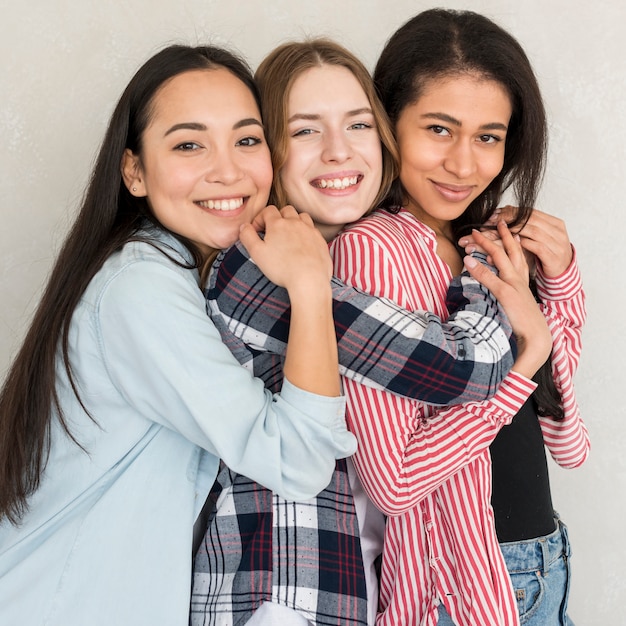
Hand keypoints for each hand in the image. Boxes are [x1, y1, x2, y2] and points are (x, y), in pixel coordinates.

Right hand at [240, 205, 332, 293]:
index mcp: (279, 224)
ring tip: (289, 236)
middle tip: (273, 233)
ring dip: (294, 222)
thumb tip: (244, 226)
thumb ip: (247, 236)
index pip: (268, 210)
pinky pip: (313, 230)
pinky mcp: (320, 241)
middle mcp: (296, 223)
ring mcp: (310, 231)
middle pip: (286, 210)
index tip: (257, 231)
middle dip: (278, 218)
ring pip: (302, 217)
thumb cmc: (282, 268)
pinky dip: (306, 233)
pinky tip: (302, 246)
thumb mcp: (257, 253)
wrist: (309, 279)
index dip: (260, 219)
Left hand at [459, 206, 572, 277]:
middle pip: (528, 219)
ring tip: (494, 232)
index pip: (529, 212)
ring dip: (510, 231)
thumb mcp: (538, 239)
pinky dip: (521, 244)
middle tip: (489, 223)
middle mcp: (556, 230)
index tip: (492, 216)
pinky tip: (508, 245)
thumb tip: (500, 218)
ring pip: (530, 231)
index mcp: (553, 222)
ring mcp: (556, 242)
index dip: (509, 213)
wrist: (564, 272)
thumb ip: (525, 228)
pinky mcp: (553, 256)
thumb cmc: (548, 254)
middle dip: (506, 220)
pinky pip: (536, 247)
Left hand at [463, 221, 551, 377]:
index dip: (507, 240)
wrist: (537, 338)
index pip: (515, 253)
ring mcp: (512, 285)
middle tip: (488, 221)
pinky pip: (490, 278)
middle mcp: (518, 278)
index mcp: (521, 279)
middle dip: (498, 234)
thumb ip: (502, 292)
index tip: (500, 228)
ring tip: (473, 233)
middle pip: (508, 249)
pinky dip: (478, 268)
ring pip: (499, 258)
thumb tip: (490, 285)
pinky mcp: (506, 295)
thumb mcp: (512, 303)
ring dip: (486, 244)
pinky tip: (468, 259)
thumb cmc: (522, 322)